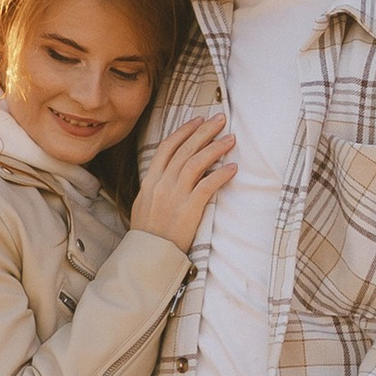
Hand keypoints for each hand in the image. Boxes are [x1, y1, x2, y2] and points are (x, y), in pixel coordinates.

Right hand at [128, 109, 234, 249]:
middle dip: (205, 131)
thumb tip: (169, 172)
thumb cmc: (148, 233)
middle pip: (186, 149)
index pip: (168, 147)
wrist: (148, 256)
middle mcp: (162, 184)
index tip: (198, 120)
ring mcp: (175, 196)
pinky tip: (232, 168)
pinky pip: (207, 186)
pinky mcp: (188, 210)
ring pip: (197, 163)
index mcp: (150, 180)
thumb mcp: (144, 204)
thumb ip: (155, 186)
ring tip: (231, 139)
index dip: (184, 131)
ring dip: (216, 148)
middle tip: (221, 119)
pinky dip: (220, 175)